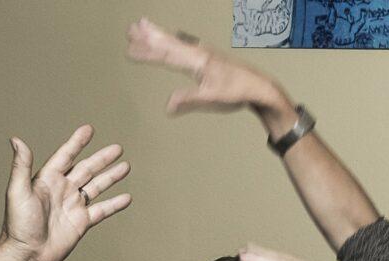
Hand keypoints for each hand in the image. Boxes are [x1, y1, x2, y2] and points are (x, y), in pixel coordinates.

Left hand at [0, 125, 131, 260]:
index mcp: (48, 179)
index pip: (66, 155)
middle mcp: (62, 190)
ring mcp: (73, 206)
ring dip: (111, 176)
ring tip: (126, 166)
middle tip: (117, 148)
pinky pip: (102, 210)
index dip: (77, 142)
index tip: (89, 129)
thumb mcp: (18, 191)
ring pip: (96, 187)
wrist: (27, 254)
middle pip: (86, 169)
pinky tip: (126, 198)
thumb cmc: (18, 224)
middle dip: (102, 158)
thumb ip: (21, 165)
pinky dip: (114, 204)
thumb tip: (16, 139)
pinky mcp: (81, 222)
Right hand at [126, 17, 294, 125]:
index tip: (129, 50)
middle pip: (168, 43)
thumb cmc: (237, 92)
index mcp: (197, 62)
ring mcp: (204, 53)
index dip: (147, 53)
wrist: (259, 87)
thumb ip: (188, 100)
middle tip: (130, 29)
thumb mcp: (211, 99)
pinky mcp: (208, 57)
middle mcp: (199, 53)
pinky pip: (185, 44)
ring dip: (159, 35)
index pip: (166, 56)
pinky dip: (174, 39)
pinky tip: (173, 38)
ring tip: (144, 25)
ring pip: (176, 41)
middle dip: (149, 37)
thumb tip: (168, 106)